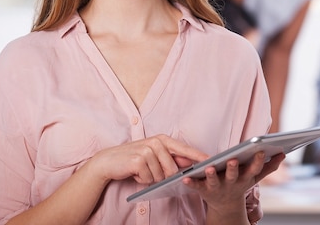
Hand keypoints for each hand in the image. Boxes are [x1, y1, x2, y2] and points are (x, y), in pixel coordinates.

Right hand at [87, 134, 207, 184]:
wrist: (108, 161)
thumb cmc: (134, 159)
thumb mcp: (154, 156)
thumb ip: (171, 159)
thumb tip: (190, 164)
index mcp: (163, 140)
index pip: (184, 149)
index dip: (198, 156)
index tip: (210, 160)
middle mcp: (156, 142)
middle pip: (173, 169)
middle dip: (163, 175)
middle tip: (149, 170)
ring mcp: (147, 150)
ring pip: (160, 176)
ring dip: (150, 178)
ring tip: (140, 170)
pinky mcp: (138, 160)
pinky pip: (149, 179)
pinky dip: (142, 179)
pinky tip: (135, 172)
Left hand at [184, 152, 284, 216]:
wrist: (226, 206)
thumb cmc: (241, 184)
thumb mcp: (255, 177)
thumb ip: (269, 166)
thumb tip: (283, 153)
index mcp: (245, 178)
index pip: (253, 169)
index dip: (258, 161)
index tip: (260, 150)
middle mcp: (232, 183)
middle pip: (233, 176)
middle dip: (233, 169)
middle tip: (232, 160)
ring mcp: (218, 188)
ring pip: (214, 182)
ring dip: (211, 175)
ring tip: (208, 168)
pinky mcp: (204, 190)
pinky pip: (196, 186)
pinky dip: (191, 182)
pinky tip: (185, 177)